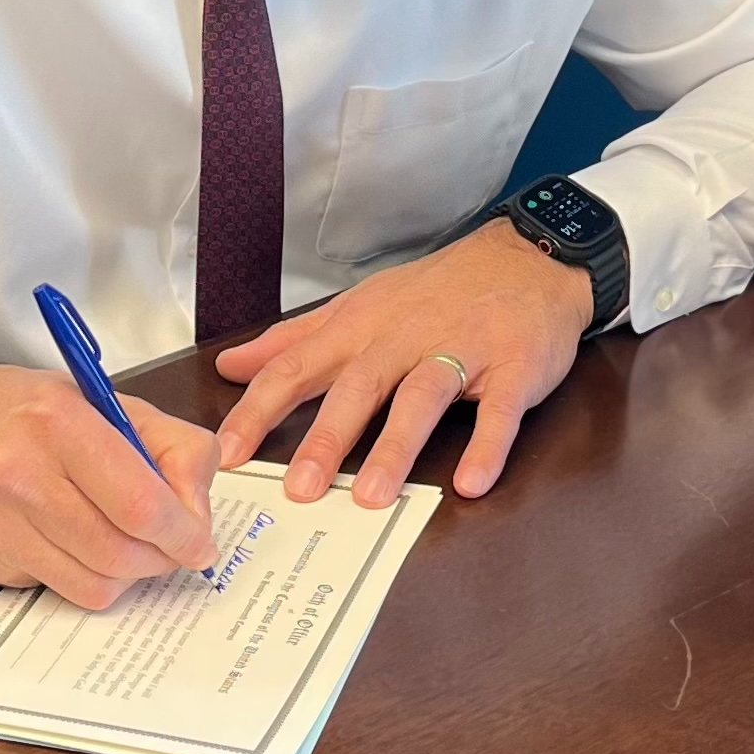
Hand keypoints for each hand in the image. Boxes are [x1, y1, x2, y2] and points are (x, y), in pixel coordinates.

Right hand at [0, 360, 221, 609]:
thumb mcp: (102, 400)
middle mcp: (19, 475)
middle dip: (161, 558)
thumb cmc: (20, 411)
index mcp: (57, 422)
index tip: (199, 540)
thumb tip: (197, 511)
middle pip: (122, 554)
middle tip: (170, 545)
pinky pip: (59, 590)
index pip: (140, 504)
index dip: (184, 533)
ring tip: (125, 540)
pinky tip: (73, 540)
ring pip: (95, 586)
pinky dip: (82, 574)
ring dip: (126, 573)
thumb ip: (169, 445)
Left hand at [213, 220, 590, 505]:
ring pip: (421, 397)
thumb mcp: (359, 307)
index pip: (297, 367)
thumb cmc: (435, 292)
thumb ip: (295, 341)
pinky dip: (487, 446)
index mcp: (360, 327)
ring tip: (373, 496)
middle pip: (357, 387)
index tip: (226, 455)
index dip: (260, 411)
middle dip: (326, 438)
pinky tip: (471, 483)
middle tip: (299, 490)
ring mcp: (461, 351)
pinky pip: (499, 410)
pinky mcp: (513, 367)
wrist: (527, 257)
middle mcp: (404, 338)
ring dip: (397, 446)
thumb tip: (231, 364)